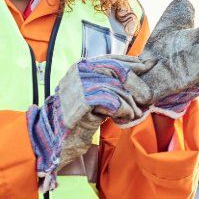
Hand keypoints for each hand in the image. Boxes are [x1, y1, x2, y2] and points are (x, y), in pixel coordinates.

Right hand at [26, 56, 145, 190]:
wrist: (51, 140)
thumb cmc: (73, 121)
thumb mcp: (90, 97)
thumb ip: (105, 85)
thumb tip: (131, 79)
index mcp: (80, 67)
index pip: (111, 59)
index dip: (131, 63)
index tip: (147, 65)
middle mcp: (79, 72)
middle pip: (116, 70)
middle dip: (135, 82)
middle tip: (147, 95)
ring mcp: (80, 85)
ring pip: (116, 87)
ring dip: (130, 102)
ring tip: (135, 112)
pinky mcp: (83, 101)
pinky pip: (112, 101)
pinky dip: (123, 110)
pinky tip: (126, 117)